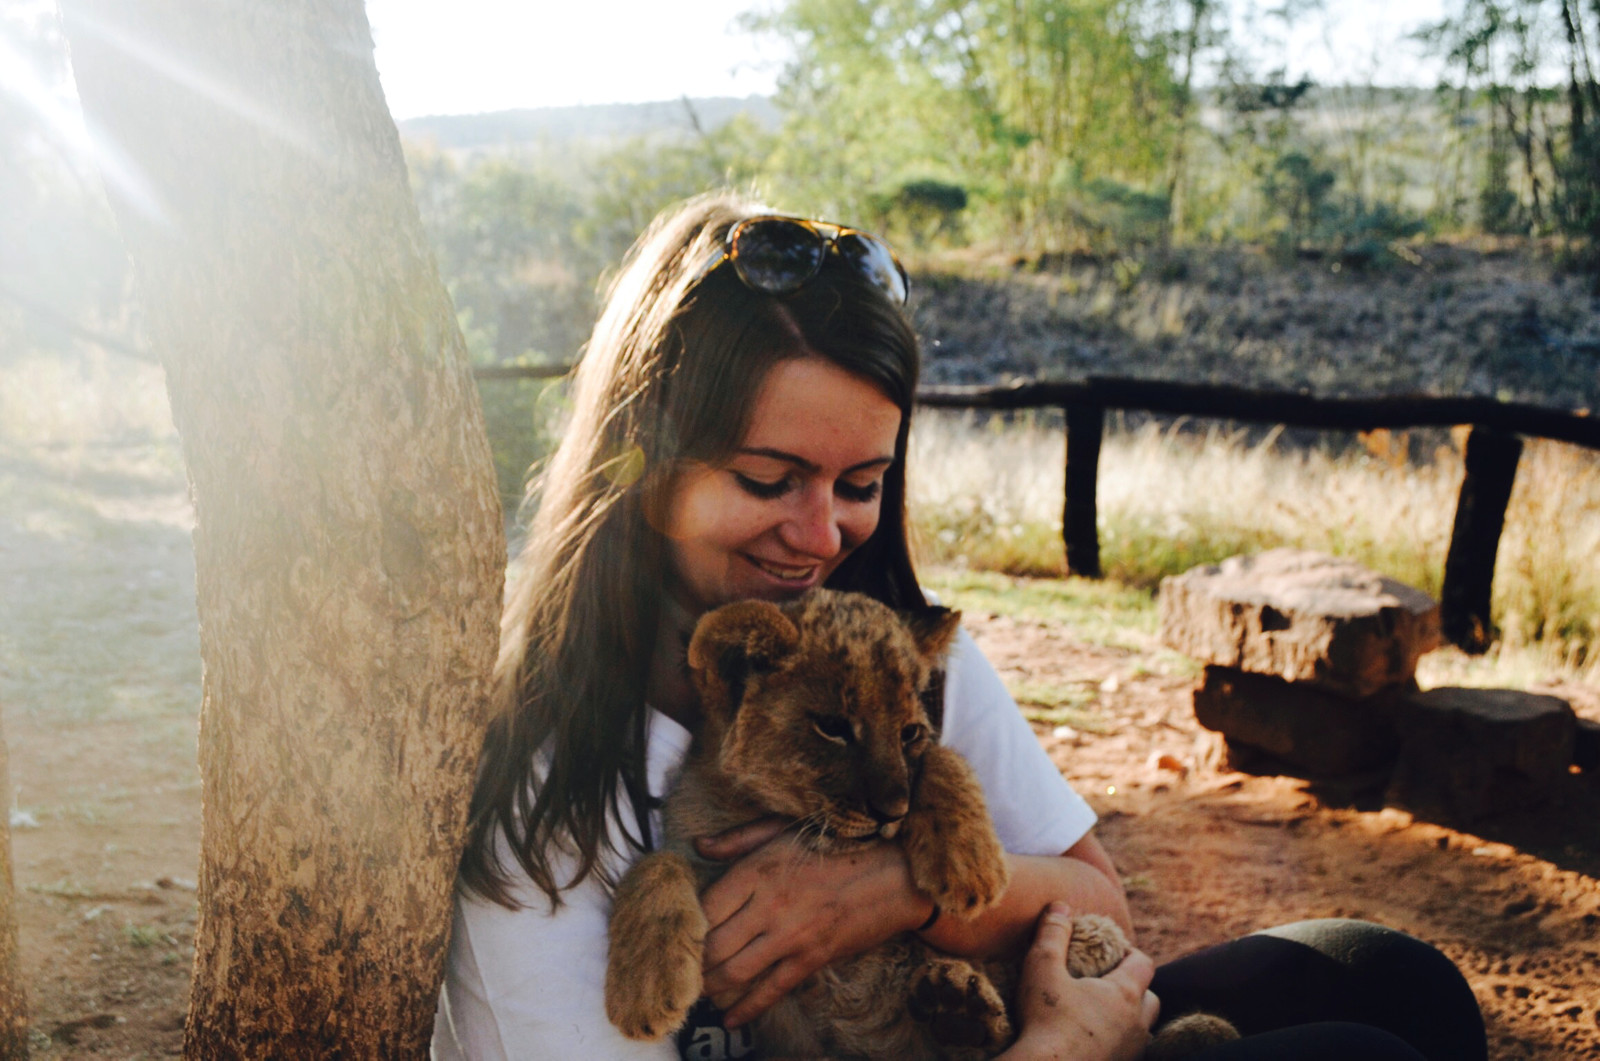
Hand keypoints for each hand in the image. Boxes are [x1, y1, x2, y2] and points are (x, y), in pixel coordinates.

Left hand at [694, 819, 930, 1026]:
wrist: (894, 872)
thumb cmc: (837, 844)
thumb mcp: (784, 829)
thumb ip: (738, 839)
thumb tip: (699, 845)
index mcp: (758, 870)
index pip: (706, 907)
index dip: (687, 925)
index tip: (678, 935)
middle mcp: (769, 905)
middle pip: (714, 945)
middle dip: (694, 963)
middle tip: (683, 970)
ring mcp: (791, 936)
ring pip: (736, 972)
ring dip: (713, 987)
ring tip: (701, 991)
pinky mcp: (812, 958)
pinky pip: (771, 990)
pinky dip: (748, 1009)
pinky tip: (731, 1018)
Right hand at [1002, 902, 1159, 1060]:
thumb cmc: (1045, 1020)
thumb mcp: (1042, 968)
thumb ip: (1052, 934)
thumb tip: (1060, 906)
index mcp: (1125, 994)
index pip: (1144, 963)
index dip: (1130, 953)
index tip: (1110, 951)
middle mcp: (1137, 1024)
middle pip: (1150, 998)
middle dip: (1135, 987)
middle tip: (1107, 982)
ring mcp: (1131, 1052)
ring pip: (1142, 1030)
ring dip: (1129, 1018)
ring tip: (1101, 1014)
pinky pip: (1129, 1052)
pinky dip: (1118, 1043)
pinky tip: (1094, 1042)